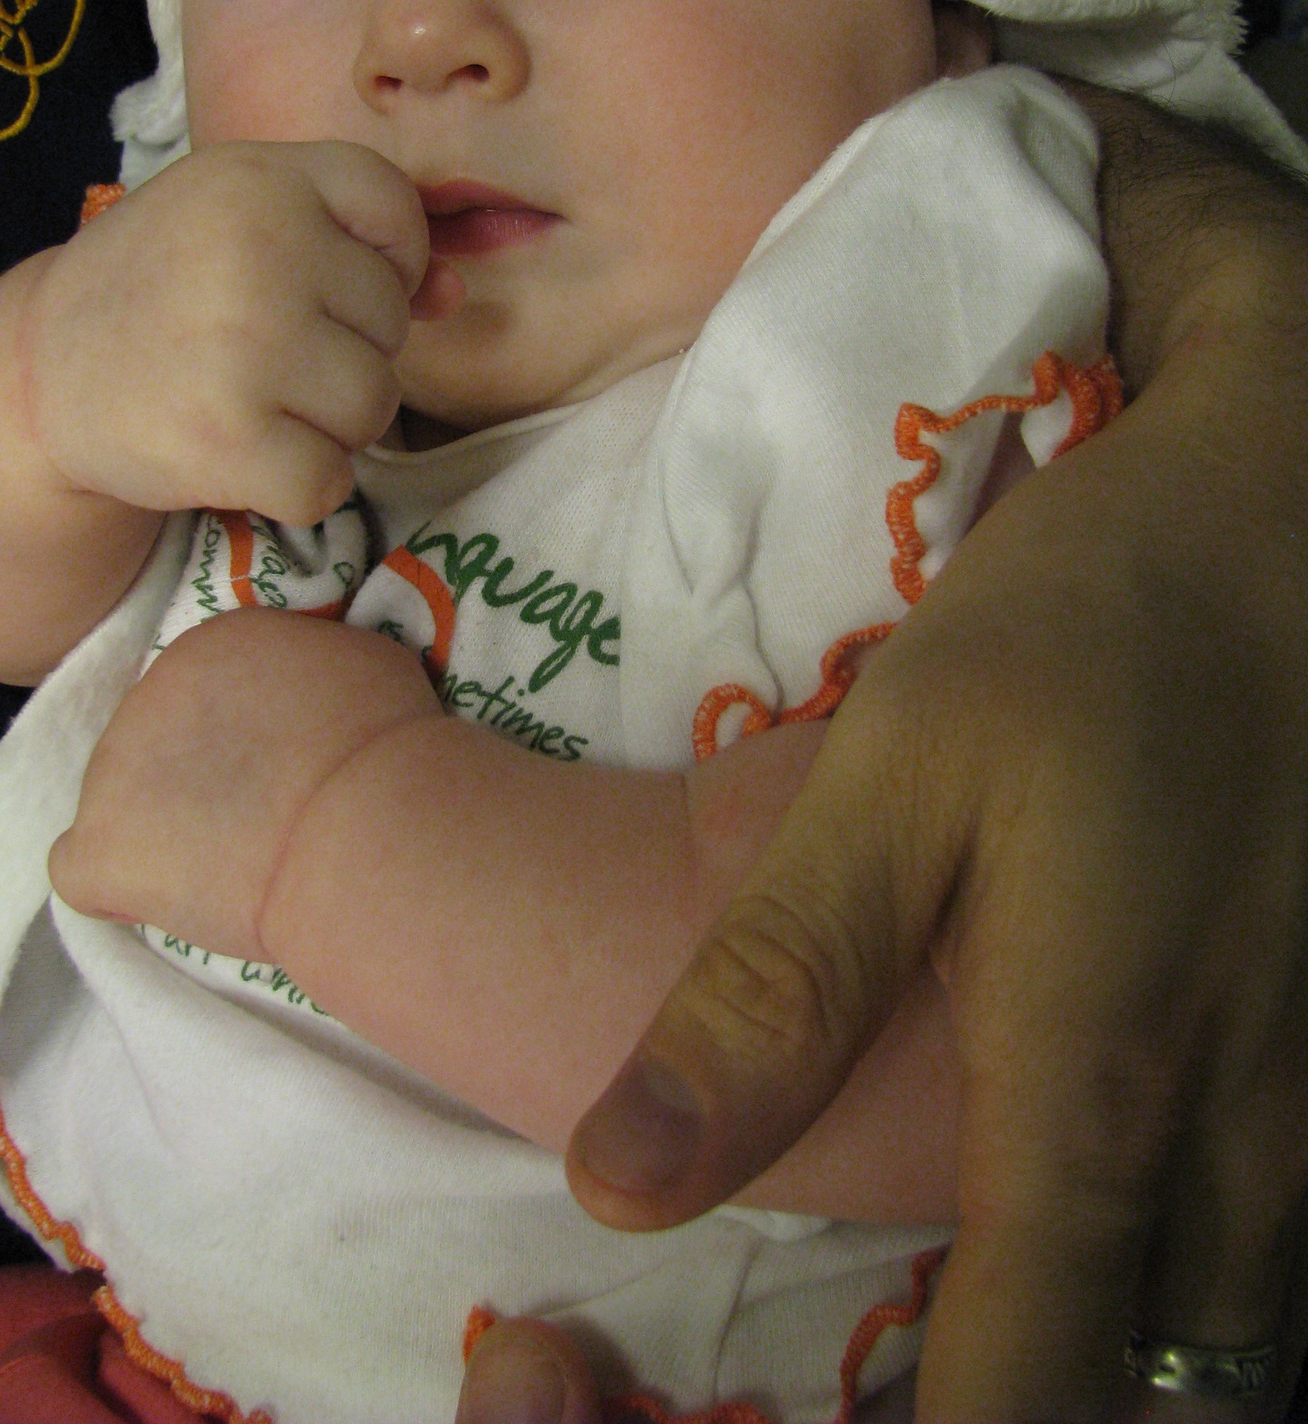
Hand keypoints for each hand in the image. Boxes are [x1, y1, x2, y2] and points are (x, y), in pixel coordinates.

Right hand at [22, 140, 457, 525]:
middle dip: (345, 348)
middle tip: (259, 349)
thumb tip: (452, 293)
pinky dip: (296, 485)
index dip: (386, 257)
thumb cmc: (159, 287)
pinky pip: (330, 480)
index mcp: (263, 177)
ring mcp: (247, 345)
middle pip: (389, 320)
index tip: (327, 285)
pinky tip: (241, 454)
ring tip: (253, 400)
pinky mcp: (230, 439)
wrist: (38, 373)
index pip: (394, 207)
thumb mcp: (241, 220)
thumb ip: (352, 239)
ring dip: (328, 423)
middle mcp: (261, 250)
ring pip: (374, 405)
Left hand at [50, 608, 442, 953]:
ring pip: (123, 805)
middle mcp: (146, 691)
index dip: (242, 742)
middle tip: (262, 822)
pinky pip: (81, 871)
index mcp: (208, 647)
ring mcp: (111, 768)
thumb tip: (305, 698)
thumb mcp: (355, 663)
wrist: (358, 820)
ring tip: (232, 868)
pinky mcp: (97, 847)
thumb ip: (306, 673)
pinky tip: (166, 900)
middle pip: (158, 746)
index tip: (283, 773)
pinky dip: (117, 888)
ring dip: (165, 832)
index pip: (204, 695)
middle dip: (198, 782)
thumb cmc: (382, 741)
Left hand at [559, 94, 1307, 1422]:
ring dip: (1097, 1359)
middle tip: (887, 1365)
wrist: (1278, 524)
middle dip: (1012, 1408)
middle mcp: (1239, 1155)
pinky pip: (1259, 1249)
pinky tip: (1088, 1223)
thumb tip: (618, 1187)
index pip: (1018, 1397)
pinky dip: (1165, 1285)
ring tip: (970, 1308)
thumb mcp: (895, 775)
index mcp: (1100, 1100)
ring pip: (1215, 1340)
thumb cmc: (1083, 634)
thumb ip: (776, 987)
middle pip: (1139, 1401)